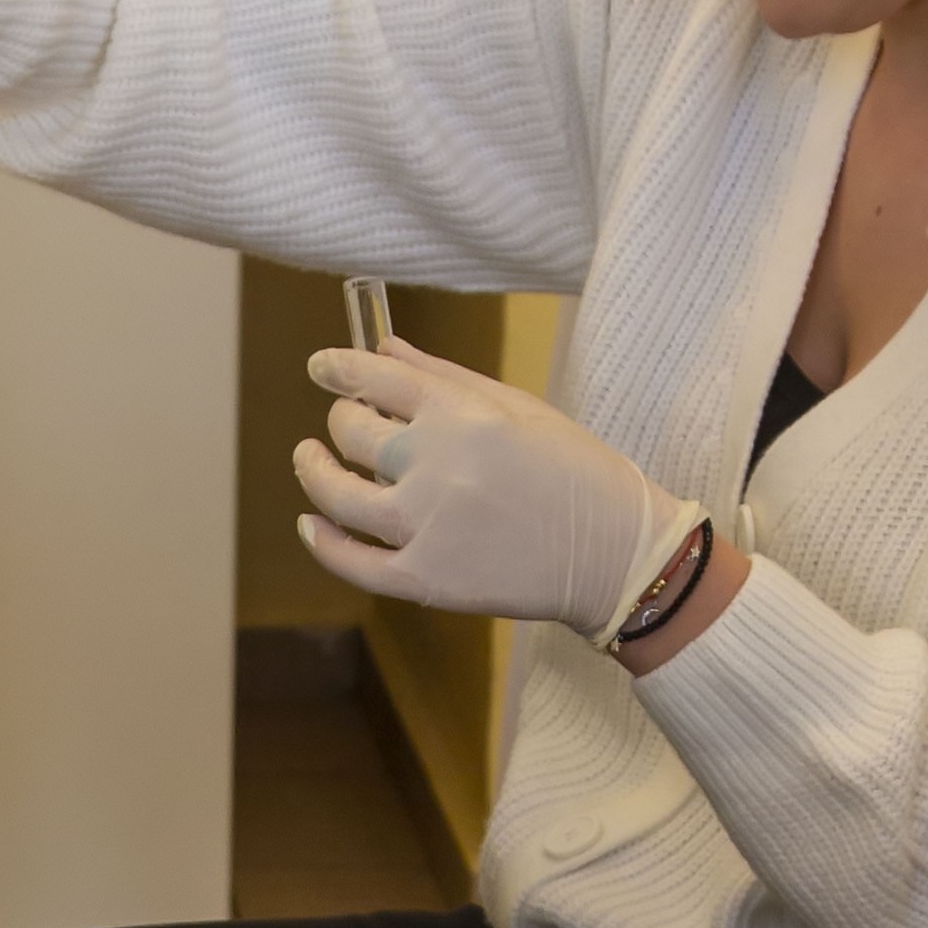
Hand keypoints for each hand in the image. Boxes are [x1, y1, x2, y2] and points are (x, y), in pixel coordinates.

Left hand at [294, 337, 701, 645]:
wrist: (617, 553)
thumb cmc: (576, 473)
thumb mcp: (519, 407)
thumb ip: (445, 376)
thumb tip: (384, 349)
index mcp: (462, 414)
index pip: (375, 378)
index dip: (339, 368)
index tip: (323, 367)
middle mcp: (436, 465)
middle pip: (352, 433)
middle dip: (341, 419)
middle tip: (344, 421)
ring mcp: (426, 525)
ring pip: (338, 496)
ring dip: (314, 472)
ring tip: (311, 460)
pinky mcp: (426, 579)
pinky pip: (354, 562)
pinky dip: (323, 544)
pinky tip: (311, 526)